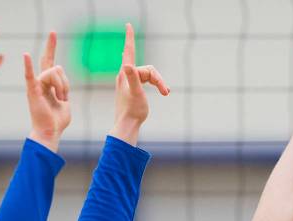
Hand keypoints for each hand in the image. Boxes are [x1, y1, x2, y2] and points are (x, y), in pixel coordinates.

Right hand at [24, 31, 70, 151]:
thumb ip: (64, 92)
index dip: (51, 48)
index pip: (51, 63)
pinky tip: (26, 55)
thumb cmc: (57, 121)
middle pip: (51, 62)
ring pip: (55, 73)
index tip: (52, 34)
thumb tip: (64, 89)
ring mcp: (36, 85)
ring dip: (63, 85)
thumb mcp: (65, 104)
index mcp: (49, 84)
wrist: (50, 132)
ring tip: (61, 97)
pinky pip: (31, 76)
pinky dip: (28, 66)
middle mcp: (41, 81)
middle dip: (51, 45)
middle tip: (53, 31)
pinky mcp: (33, 90)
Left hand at [112, 23, 169, 145]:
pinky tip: (155, 84)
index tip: (128, 24)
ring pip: (148, 76)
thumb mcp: (135, 92)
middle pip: (147, 69)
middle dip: (158, 78)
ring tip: (166, 93)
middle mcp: (125, 75)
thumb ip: (132, 78)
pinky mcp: (131, 89)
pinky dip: (153, 81)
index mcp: (126, 74)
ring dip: (158, 83)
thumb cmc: (132, 110)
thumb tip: (127, 65)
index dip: (130, 38)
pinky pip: (143, 79)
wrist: (127, 125)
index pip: (129, 51)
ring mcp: (128, 82)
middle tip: (166, 92)